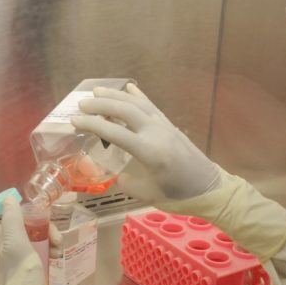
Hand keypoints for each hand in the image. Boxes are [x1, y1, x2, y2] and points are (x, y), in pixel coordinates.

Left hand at [0, 197, 53, 284]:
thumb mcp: (17, 246)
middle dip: (36, 224)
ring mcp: (14, 262)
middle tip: (53, 233)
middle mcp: (2, 250)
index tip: (8, 201)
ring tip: (60, 248)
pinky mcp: (26, 274)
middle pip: (14, 227)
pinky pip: (36, 254)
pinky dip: (47, 252)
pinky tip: (58, 257)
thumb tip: (7, 200)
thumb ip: (13, 221)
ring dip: (46, 238)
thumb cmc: (19, 279)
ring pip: (29, 239)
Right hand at [72, 84, 220, 201]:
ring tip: (97, 91)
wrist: (210, 189)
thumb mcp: (149, 195)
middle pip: (124, 110)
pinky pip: (151, 106)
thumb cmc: (179, 196)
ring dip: (116, 95)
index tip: (75, 121)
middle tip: (81, 104)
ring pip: (137, 103)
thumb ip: (128, 184)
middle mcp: (156, 133)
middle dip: (101, 104)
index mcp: (149, 152)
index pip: (114, 133)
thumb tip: (116, 176)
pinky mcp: (170, 125)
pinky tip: (128, 88)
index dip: (92, 125)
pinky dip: (138, 96)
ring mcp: (164, 126)